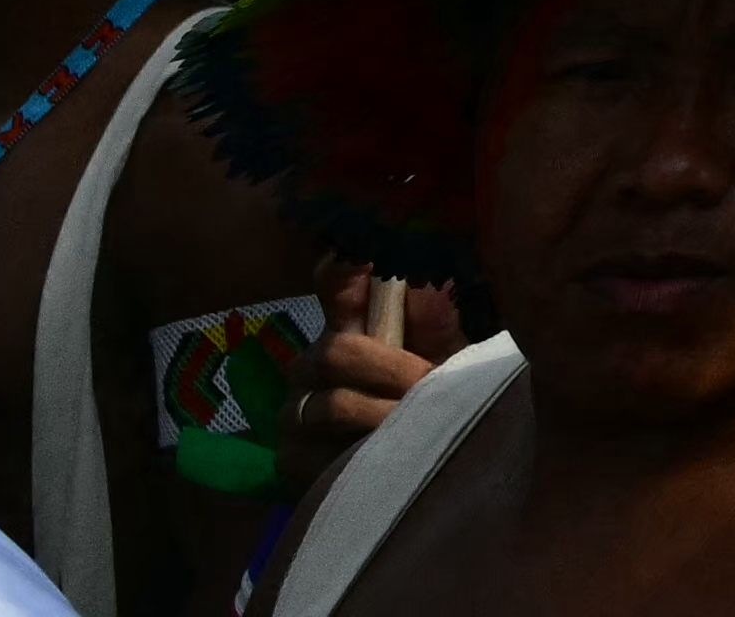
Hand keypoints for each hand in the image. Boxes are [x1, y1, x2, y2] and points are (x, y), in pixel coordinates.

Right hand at [295, 268, 446, 460]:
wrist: (411, 470)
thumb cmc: (428, 400)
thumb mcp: (443, 359)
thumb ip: (437, 326)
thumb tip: (433, 286)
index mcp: (352, 325)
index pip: (334, 284)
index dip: (344, 271)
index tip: (367, 263)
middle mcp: (314, 360)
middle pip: (337, 350)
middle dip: (393, 369)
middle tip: (431, 383)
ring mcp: (296, 408)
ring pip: (335, 403)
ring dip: (386, 414)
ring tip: (424, 425)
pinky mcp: (290, 457)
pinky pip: (325, 452)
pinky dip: (365, 452)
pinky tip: (388, 455)